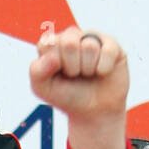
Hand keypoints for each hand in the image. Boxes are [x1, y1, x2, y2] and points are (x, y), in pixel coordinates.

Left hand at [30, 27, 128, 148]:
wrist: (92, 111)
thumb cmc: (65, 96)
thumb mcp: (42, 88)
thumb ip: (37, 71)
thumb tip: (54, 57)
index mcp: (51, 43)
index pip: (47, 43)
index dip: (52, 64)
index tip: (56, 74)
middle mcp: (71, 37)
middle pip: (69, 43)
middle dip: (71, 67)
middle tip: (74, 75)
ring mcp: (92, 39)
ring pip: (90, 47)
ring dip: (87, 69)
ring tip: (87, 74)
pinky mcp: (112, 46)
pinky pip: (108, 51)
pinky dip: (103, 68)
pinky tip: (101, 73)